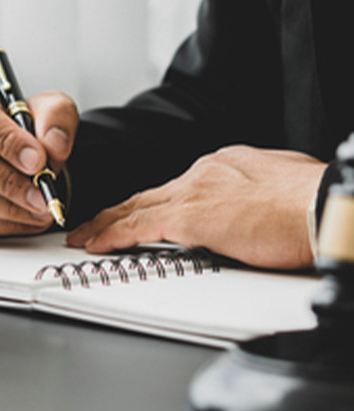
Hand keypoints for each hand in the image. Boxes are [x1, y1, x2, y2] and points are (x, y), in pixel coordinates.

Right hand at [0, 79, 78, 241]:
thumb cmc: (9, 127)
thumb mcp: (39, 108)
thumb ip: (54, 115)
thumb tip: (53, 144)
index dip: (7, 141)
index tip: (37, 160)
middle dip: (7, 180)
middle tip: (40, 193)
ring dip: (4, 206)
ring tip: (37, 208)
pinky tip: (21, 219)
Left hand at [66, 145, 325, 268]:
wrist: (325, 204)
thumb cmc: (316, 201)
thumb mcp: (282, 188)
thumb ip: (257, 195)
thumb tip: (256, 208)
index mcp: (225, 165)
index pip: (177, 189)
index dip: (153, 203)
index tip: (138, 214)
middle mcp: (203, 172)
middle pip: (148, 195)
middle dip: (117, 211)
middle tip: (92, 223)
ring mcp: (194, 191)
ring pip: (136, 208)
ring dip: (106, 223)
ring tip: (84, 236)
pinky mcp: (189, 215)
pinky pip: (137, 226)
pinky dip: (112, 234)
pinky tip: (95, 244)